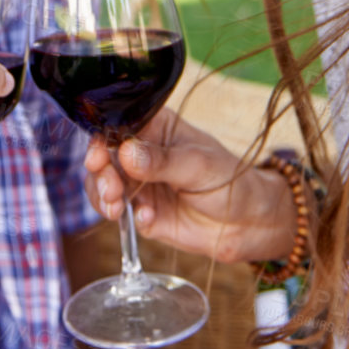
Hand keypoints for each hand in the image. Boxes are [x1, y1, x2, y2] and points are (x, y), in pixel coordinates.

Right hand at [84, 108, 298, 265]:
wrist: (249, 223)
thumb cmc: (230, 180)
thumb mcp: (198, 165)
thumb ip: (161, 161)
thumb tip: (126, 153)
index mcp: (155, 127)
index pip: (118, 126)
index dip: (102, 140)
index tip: (98, 157)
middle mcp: (142, 153)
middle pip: (104, 157)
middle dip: (100, 174)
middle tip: (111, 190)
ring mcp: (140, 184)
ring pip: (104, 186)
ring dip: (103, 197)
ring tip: (116, 208)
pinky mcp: (142, 213)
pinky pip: (121, 215)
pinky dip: (128, 219)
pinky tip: (150, 220)